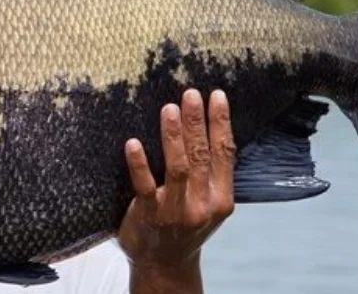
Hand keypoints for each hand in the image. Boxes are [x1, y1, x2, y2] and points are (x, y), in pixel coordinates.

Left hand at [119, 89, 236, 292]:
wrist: (164, 264)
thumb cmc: (184, 225)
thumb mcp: (208, 202)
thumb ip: (211, 173)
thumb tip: (208, 124)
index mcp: (221, 199)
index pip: (224, 154)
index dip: (221, 123)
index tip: (217, 96)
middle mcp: (202, 205)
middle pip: (202, 156)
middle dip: (197, 123)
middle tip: (191, 93)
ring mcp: (175, 211)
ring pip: (178, 168)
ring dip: (174, 136)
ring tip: (169, 108)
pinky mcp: (148, 215)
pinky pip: (144, 185)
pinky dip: (139, 163)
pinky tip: (133, 143)